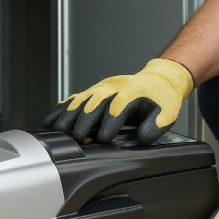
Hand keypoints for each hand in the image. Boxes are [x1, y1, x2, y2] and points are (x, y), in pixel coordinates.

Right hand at [42, 59, 193, 144]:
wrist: (158, 80)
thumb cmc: (161, 99)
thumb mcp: (167, 113)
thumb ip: (155, 126)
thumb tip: (142, 138)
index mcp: (133, 92)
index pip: (119, 106)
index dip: (110, 122)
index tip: (103, 137)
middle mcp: (114, 88)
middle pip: (96, 102)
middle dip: (85, 120)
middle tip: (77, 137)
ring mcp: (101, 88)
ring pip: (81, 100)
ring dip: (68, 115)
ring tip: (57, 129)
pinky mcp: (94, 91)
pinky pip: (75, 99)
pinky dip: (62, 109)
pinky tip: (51, 120)